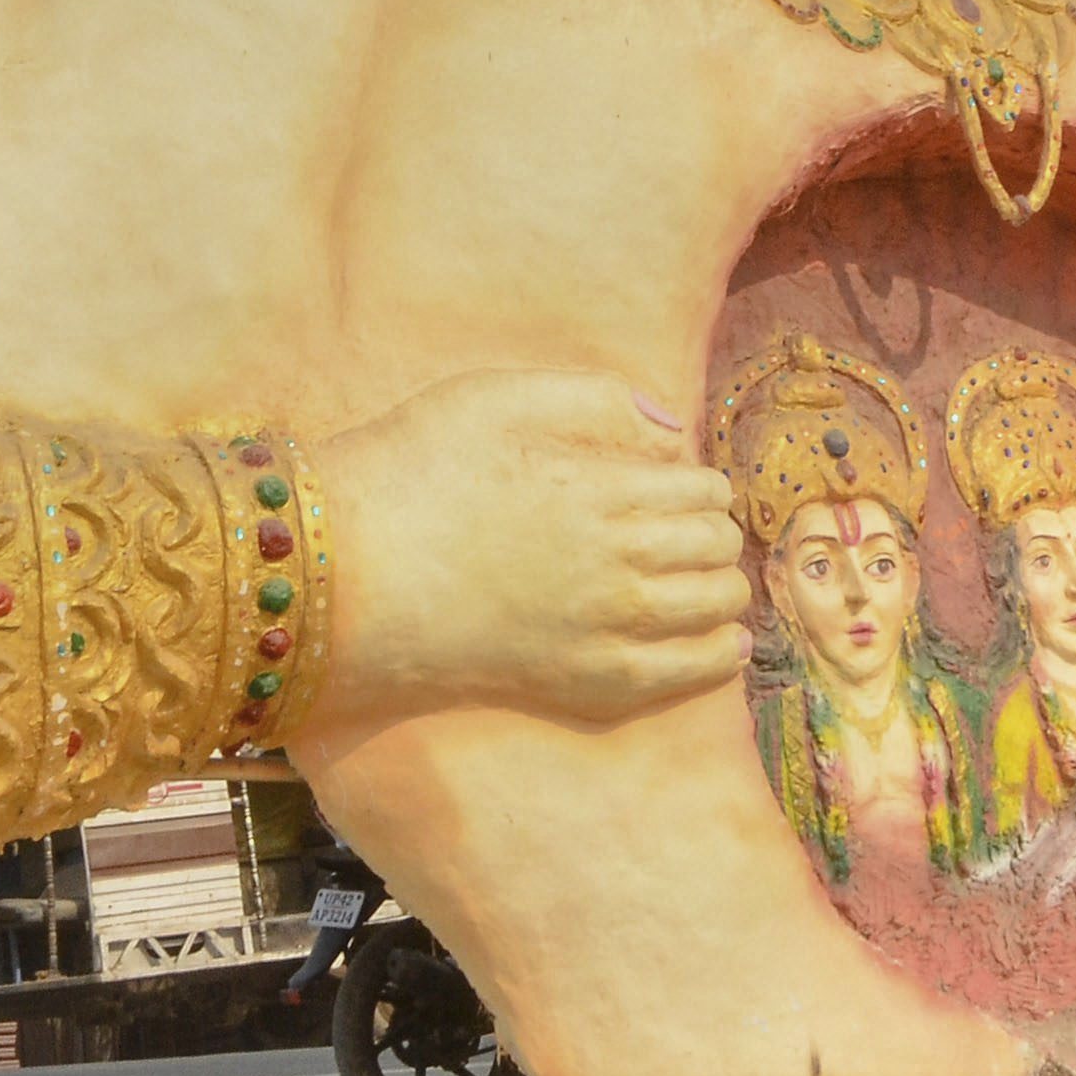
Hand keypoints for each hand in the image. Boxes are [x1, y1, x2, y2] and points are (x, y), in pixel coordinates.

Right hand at [309, 368, 745, 733]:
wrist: (348, 572)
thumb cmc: (412, 470)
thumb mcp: (494, 396)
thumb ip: (591, 397)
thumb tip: (669, 424)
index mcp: (600, 487)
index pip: (698, 486)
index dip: (699, 481)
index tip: (681, 483)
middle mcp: (616, 561)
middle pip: (713, 545)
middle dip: (714, 530)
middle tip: (693, 527)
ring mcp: (602, 628)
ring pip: (711, 606)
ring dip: (724, 585)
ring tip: (712, 576)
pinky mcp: (580, 679)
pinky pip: (678, 676)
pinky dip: (716, 658)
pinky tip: (727, 644)